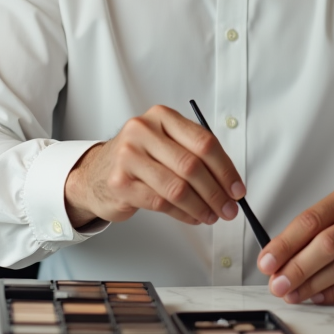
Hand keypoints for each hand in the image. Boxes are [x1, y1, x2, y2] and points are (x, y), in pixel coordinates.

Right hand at [64, 105, 245, 227]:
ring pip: (177, 187)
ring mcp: (128, 156)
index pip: (203, 142)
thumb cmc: (139, 159)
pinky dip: (183, 214)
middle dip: (216, 192)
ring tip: (212, 216)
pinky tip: (192, 217)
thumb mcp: (165, 144)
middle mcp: (143, 131)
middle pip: (192, 166)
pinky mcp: (120, 183)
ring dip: (201, 207)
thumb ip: (195, 156)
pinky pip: (162, 203)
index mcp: (161, 117)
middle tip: (229, 209)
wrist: (96, 172)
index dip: (225, 169)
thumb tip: (231, 184)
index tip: (237, 189)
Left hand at [256, 183, 333, 303]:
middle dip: (296, 267)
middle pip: (326, 244)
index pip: (311, 220)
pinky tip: (318, 296)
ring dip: (312, 284)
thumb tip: (279, 255)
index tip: (267, 261)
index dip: (285, 243)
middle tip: (277, 283)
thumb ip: (316, 229)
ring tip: (293, 293)